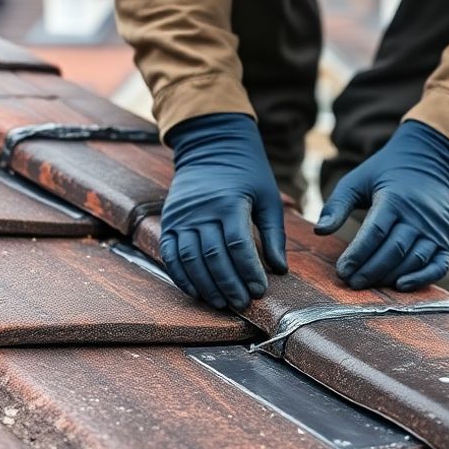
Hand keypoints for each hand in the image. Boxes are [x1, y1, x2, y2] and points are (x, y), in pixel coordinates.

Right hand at [160, 113, 287, 309]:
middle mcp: (202, 210)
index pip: (238, 245)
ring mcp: (182, 216)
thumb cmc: (247, 173)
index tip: (260, 290)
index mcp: (230, 202)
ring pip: (190, 259)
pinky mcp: (169, 221)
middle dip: (229, 284)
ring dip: (206, 285)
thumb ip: (274, 234)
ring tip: (222, 303)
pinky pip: (171, 254)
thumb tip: (280, 270)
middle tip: (242, 303)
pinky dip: (181, 276)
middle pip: (213, 256)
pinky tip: (196, 291)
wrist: (211, 145)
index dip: (249, 271)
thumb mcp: (268, 197)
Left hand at [314, 120, 448, 290]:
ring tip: (368, 285)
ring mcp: (435, 229)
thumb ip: (337, 205)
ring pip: (414, 260)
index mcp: (394, 199)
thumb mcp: (357, 180)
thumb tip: (319, 232)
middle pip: (394, 250)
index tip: (342, 271)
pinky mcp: (446, 241)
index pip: (376, 231)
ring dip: (390, 276)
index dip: (358, 254)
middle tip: (351, 283)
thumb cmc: (386, 174)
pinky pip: (440, 266)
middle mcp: (418, 216)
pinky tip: (401, 287)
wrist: (431, 162)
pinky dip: (423, 279)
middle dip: (370, 270)